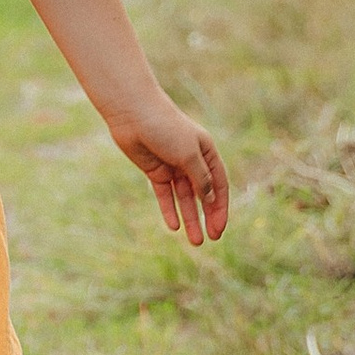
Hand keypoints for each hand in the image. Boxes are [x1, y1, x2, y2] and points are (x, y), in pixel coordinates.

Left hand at [107, 89, 228, 246]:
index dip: (221, 207)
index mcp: (207, 152)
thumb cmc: (165, 127)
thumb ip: (200, 178)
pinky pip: (165, 195)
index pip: (219, 184)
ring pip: (184, 198)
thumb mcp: (188, 154)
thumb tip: (209, 199)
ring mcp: (173, 166)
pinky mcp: (155, 171)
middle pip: (203, 194)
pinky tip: (174, 226)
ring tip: (194, 241)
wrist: (133, 113)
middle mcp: (191, 160)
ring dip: (189, 218)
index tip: (219, 229)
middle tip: (211, 239)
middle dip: (208, 217)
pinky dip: (169, 209)